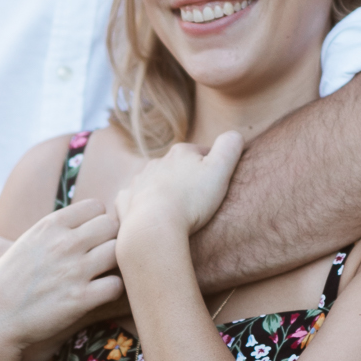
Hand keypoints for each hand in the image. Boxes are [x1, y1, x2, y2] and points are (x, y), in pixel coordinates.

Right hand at [0, 200, 122, 360]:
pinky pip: (117, 285)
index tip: (92, 238)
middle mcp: (65, 243)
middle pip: (112, 226)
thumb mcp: (28, 243)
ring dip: (116, 264)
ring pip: (119, 252)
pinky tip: (101, 294)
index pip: (96, 206)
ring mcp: (74, 271)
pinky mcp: (81, 299)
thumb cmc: (9, 282)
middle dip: (111, 240)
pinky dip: (113, 289)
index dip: (98, 221)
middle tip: (102, 257)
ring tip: (104, 274)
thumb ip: (56, 231)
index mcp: (50, 225)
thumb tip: (85, 224)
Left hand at [115, 132, 242, 252]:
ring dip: (165, 191)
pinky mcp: (126, 200)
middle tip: (199, 199)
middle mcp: (157, 162)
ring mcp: (139, 181)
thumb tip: (234, 134)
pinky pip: (135, 199)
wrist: (154, 226)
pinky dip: (143, 205)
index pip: (201, 153)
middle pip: (177, 167)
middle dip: (187, 178)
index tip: (218, 183)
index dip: (212, 167)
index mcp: (180, 153)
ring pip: (155, 182)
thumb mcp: (220, 170)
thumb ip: (229, 147)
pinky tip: (152, 216)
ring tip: (176, 211)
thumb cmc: (191, 200)